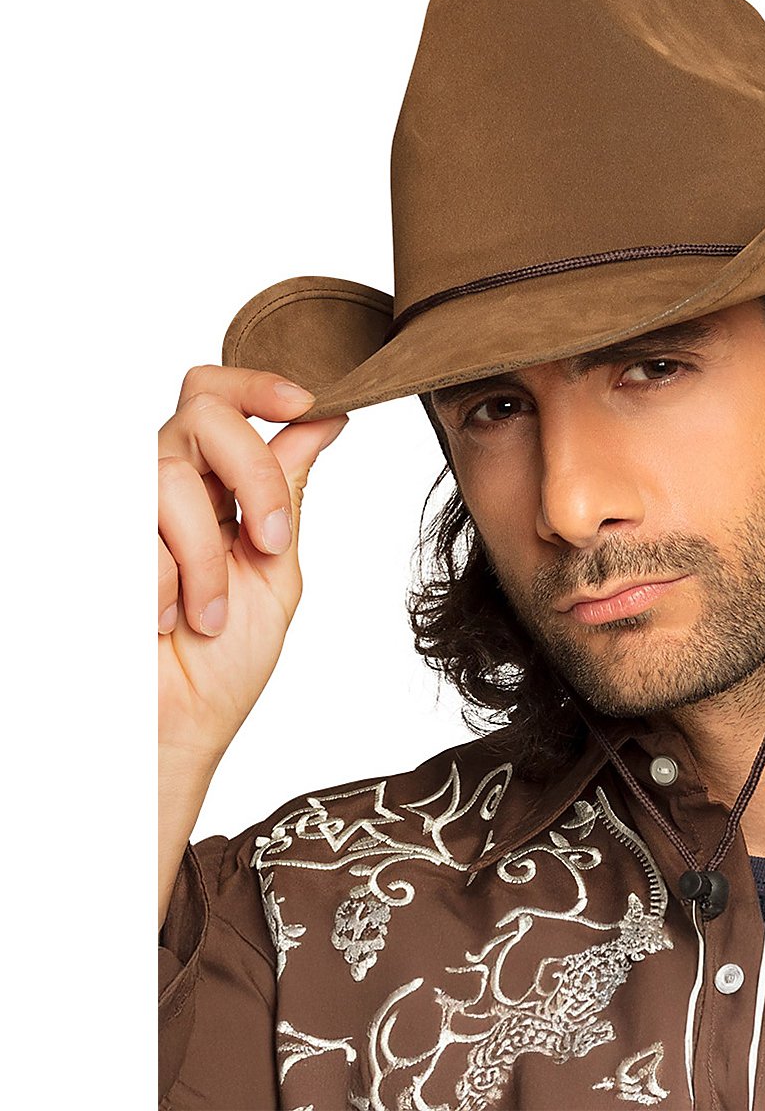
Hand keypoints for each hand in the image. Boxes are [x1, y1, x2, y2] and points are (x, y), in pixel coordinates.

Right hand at [158, 366, 347, 765]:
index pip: (220, 399)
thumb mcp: (274, 567)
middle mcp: (165, 487)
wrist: (177, 728)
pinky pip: (134, 533)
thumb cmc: (225, 660)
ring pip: (168, 475)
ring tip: (209, 614)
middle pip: (202, 413)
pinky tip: (163, 622)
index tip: (306, 401)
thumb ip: (286, 493)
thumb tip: (324, 420)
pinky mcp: (92, 544)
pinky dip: (164, 585)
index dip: (258, 383)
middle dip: (253, 474)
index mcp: (214, 486)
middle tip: (271, 543)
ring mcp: (124, 513)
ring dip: (206, 556)